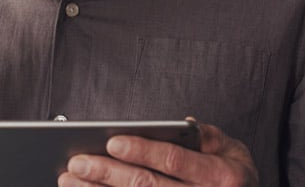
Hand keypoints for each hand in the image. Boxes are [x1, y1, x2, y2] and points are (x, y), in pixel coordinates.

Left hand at [58, 120, 257, 186]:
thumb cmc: (235, 177)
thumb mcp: (232, 150)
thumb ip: (205, 136)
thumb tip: (178, 124)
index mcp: (222, 176)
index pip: (174, 160)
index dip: (142, 150)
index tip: (111, 141)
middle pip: (148, 186)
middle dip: (108, 174)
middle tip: (77, 162)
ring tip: (70, 181)